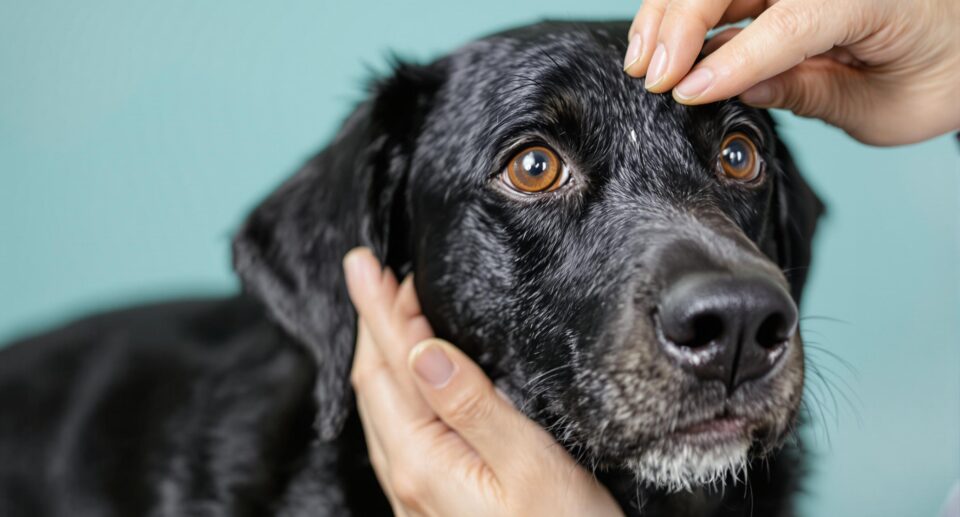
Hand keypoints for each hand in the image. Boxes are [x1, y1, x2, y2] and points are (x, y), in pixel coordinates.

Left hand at [343, 248, 622, 516]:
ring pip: (385, 406)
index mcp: (424, 461)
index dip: (377, 310)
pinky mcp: (434, 498)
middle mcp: (409, 477)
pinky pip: (401, 428)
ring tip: (390, 310)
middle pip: (376, 383)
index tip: (362, 263)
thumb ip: (473, 406)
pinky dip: (401, 386)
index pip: (389, 366)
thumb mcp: (529, 466)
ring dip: (384, 351)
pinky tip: (414, 376)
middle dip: (373, 323)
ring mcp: (418, 492)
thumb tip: (423, 350)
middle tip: (373, 273)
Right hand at [623, 0, 959, 144]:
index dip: (730, 59)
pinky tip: (662, 45)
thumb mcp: (886, 107)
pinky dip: (684, 14)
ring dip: (670, 15)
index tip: (684, 93)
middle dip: (681, 25)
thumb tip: (736, 89)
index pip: (790, 21)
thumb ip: (813, 94)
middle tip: (652, 77)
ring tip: (643, 61)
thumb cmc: (942, 73)